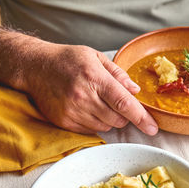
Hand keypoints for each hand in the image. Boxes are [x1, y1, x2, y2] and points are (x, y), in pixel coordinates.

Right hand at [25, 42, 157, 134]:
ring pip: (105, 127)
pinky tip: (87, 108)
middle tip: (116, 101)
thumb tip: (136, 91)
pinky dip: (95, 122)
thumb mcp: (95, 57)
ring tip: (98, 101)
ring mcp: (72, 111)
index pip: (124, 103)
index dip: (141, 117)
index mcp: (95, 78)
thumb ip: (118, 74)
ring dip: (110, 119)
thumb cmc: (68, 59)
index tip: (153, 128)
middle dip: (124, 114)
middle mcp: (83, 97)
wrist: (35, 67)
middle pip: (118, 119)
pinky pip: (90, 130)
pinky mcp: (64, 122)